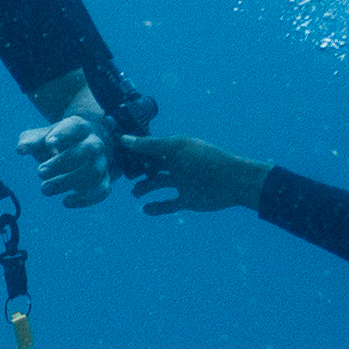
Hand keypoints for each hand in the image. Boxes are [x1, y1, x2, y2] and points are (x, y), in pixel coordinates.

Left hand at [19, 108, 122, 203]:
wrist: (73, 151)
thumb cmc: (54, 144)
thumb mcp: (40, 138)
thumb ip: (30, 141)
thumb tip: (21, 149)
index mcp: (79, 127)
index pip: (76, 126)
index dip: (64, 134)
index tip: (49, 143)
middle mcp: (94, 143)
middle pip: (89, 150)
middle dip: (64, 162)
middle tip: (40, 172)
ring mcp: (101, 163)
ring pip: (94, 172)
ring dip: (68, 182)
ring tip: (45, 189)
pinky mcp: (103, 181)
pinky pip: (102, 190)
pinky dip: (85, 199)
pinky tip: (65, 201)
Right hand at [123, 132, 269, 214]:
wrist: (231, 182)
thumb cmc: (204, 160)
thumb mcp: (175, 149)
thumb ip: (150, 145)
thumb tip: (123, 139)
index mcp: (175, 149)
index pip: (150, 148)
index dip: (134, 151)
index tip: (116, 154)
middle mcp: (177, 164)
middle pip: (151, 167)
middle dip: (137, 171)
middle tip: (124, 176)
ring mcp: (182, 182)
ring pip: (157, 184)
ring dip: (144, 188)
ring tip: (136, 193)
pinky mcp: (187, 200)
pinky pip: (168, 204)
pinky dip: (156, 208)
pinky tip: (145, 209)